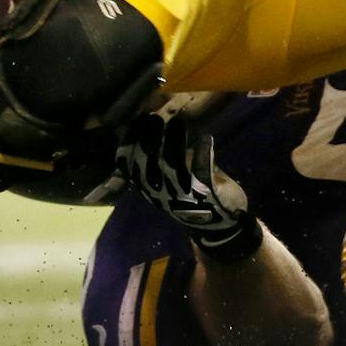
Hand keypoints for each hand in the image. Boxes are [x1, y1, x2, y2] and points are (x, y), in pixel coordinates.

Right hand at [118, 115, 259, 260]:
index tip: (135, 120)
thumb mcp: (168, 182)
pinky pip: (201, 170)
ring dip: (174, 140)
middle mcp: (159, 191)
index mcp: (148, 187)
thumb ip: (159, 159)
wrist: (217, 228)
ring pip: (172, 164)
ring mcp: (181, 193)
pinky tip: (206, 137)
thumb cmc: (189, 198)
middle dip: (150, 136)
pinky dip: (203, 152)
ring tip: (178, 122)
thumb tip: (154, 124)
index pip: (127, 163)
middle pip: (148, 160)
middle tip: (154, 117)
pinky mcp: (203, 194)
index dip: (128, 140)